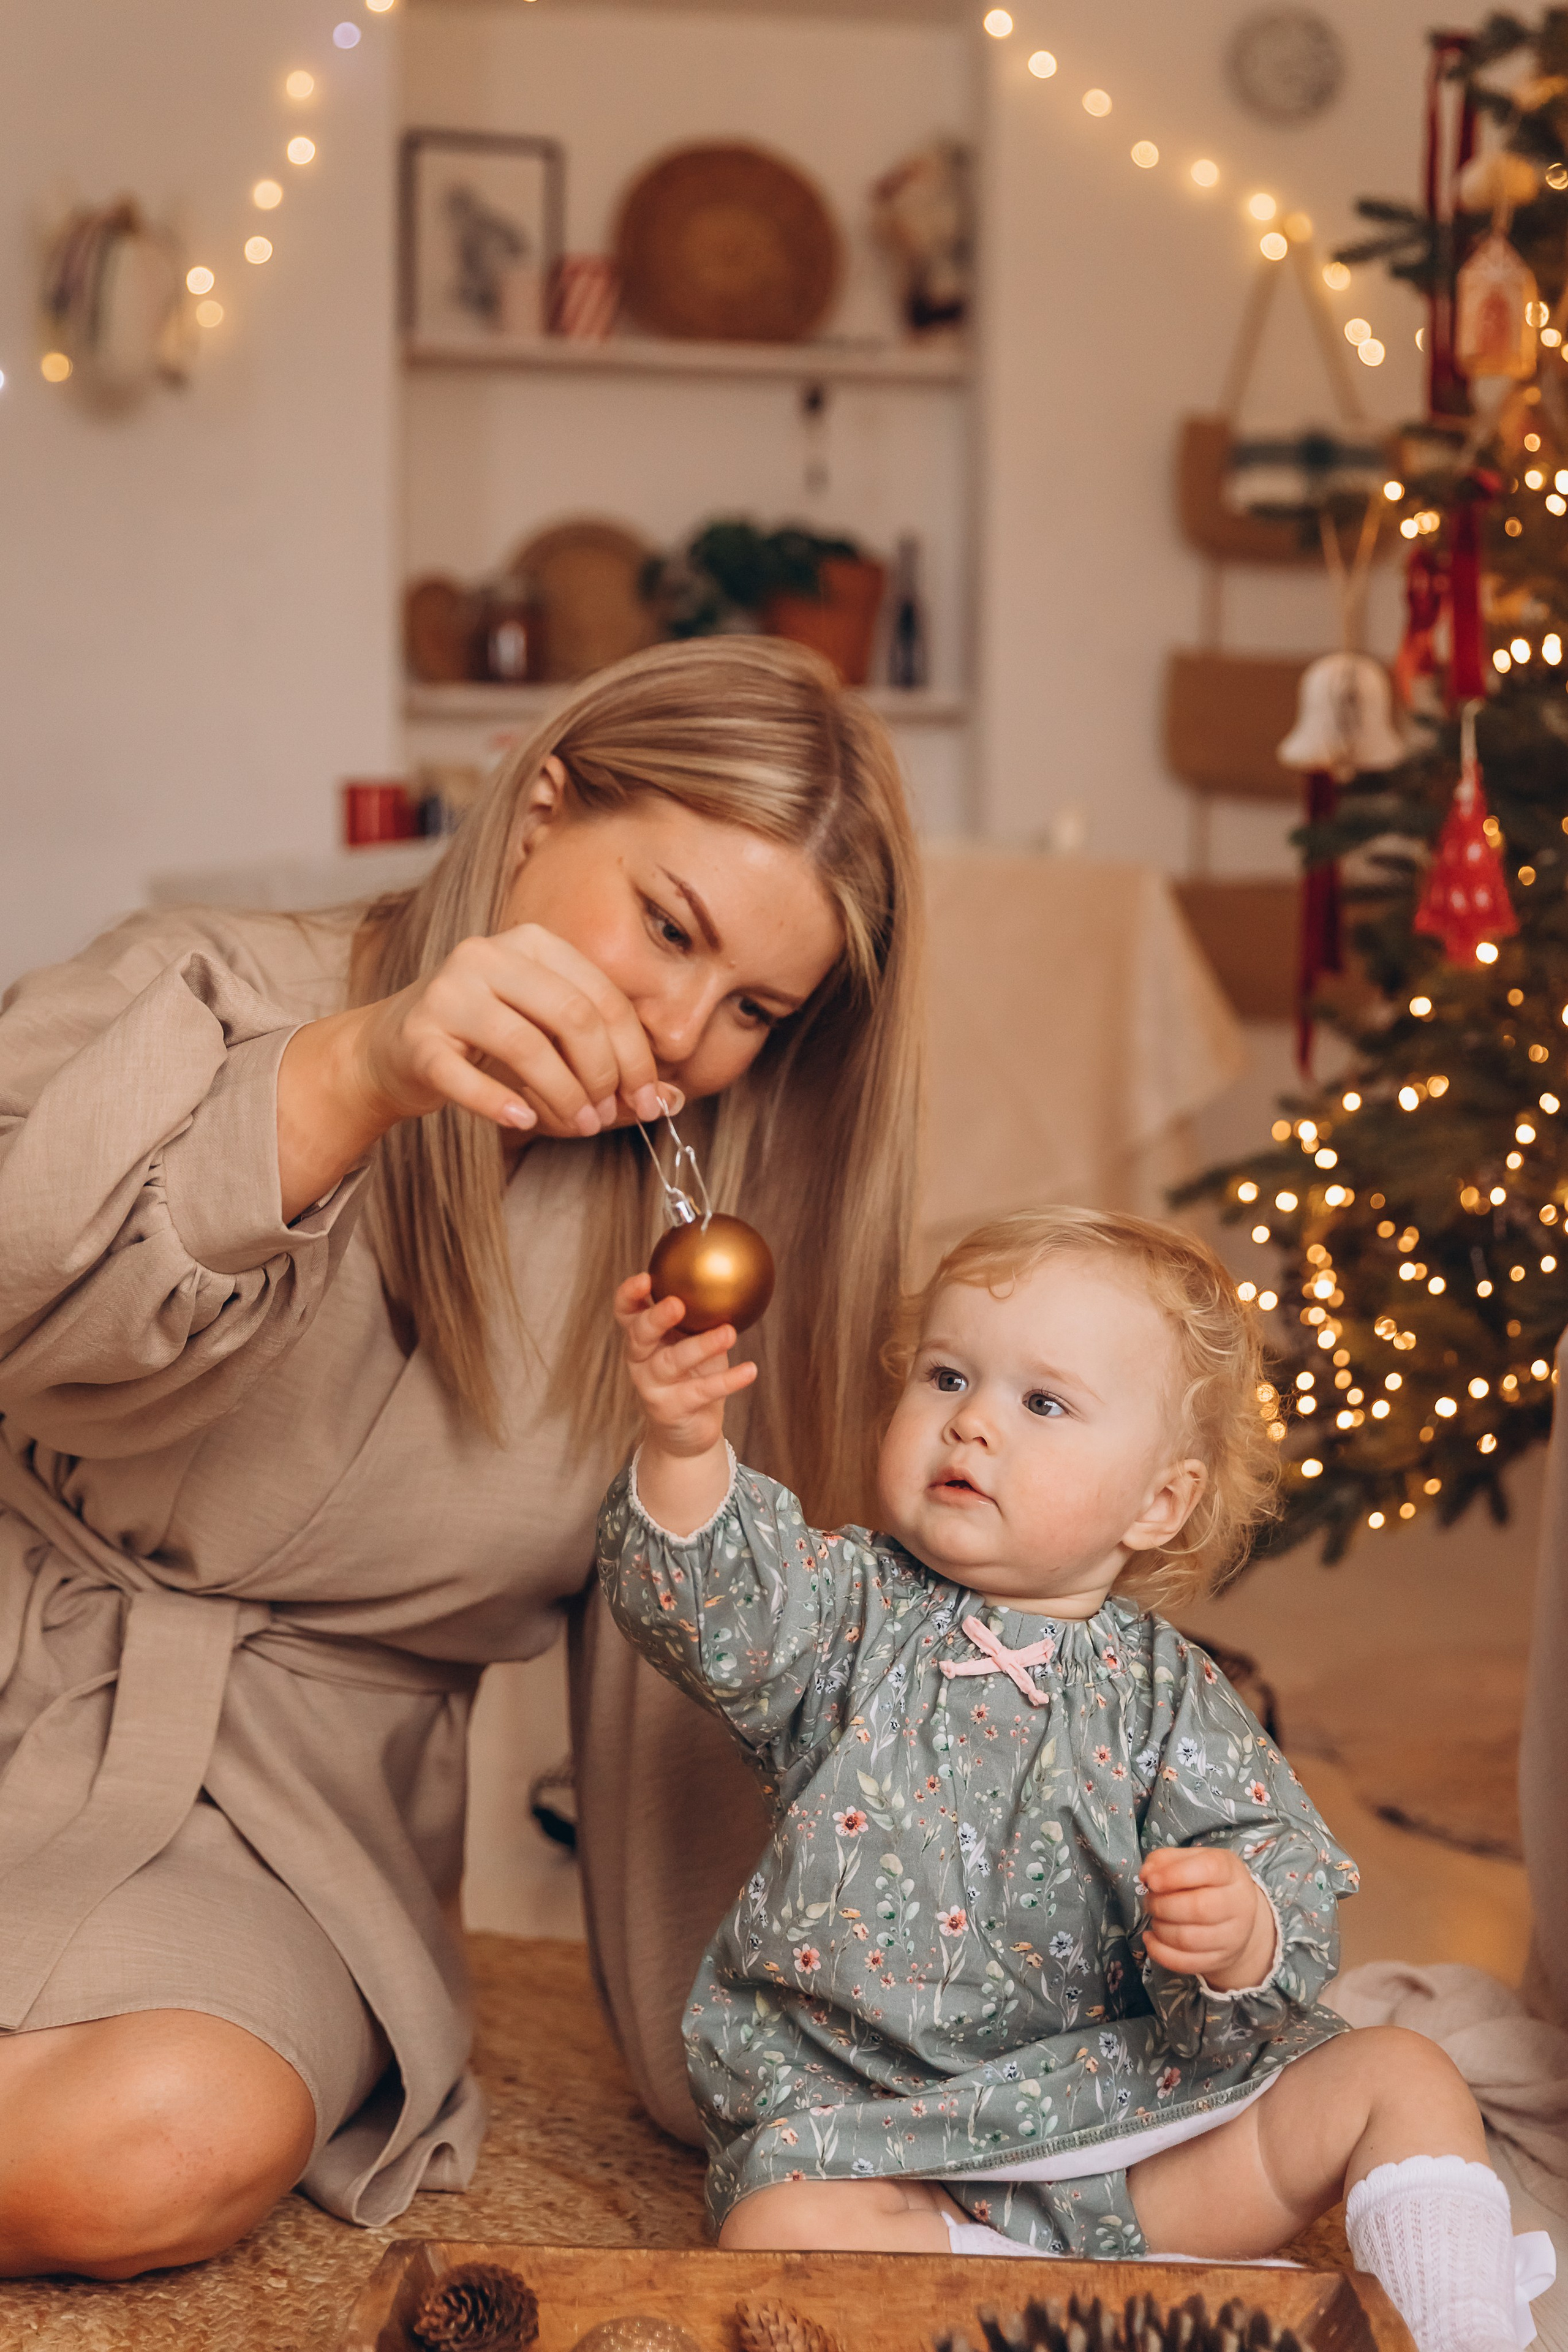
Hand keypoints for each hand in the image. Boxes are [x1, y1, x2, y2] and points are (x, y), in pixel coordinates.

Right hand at [276, 925, 681, 1221]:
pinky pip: (467, 1077)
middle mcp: (486, 955)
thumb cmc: (485, 1042)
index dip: (635, 1055)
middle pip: (572, 1017)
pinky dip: (502, 1105)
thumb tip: (671, 1101)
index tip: (648, 1100)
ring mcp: (447, 994)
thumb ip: (606, 1062)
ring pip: (526, 1048)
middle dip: (602, 1076)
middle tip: (605, 1117)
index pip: (603, 997)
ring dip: (562, 1097)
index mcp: (531, 943)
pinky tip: (522, 1122)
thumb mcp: (548, 1037)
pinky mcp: (417, 1038)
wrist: (391, 1049)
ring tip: (575, 1126)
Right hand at [616, 1273, 756, 1458]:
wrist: (686, 1432)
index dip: (629, 1295)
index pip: (626, 1312)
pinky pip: (700, 1392)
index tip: (646, 1277)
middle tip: (677, 1305)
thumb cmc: (692, 1375)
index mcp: (641, 1338)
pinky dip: (727, 1380)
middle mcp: (640, 1360)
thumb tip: (731, 1277)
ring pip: (672, 1362)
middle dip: (656, 1318)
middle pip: (640, 1335)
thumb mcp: (691, 1342)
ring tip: (729, 1333)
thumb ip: (699, 1316)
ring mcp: (651, 1387)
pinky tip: (750, 1370)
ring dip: (702, 1346)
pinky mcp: (670, 1410)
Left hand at [1139, 1846, 1275, 1992]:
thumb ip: (1164, 1860)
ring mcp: (1232, 1936)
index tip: (1152, 1881)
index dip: (1175, 1875)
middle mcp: (1238, 1904)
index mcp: (1230, 1871)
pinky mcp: (1220, 1960)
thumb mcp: (1191, 1860)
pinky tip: (1151, 1939)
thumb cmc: (1207, 1881)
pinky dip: (1160, 1952)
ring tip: (1155, 1918)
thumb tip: (1146, 1875)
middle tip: (1150, 1901)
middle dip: (1162, 1905)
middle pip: (1197, 1908)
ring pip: (1188, 1939)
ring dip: (1160, 1928)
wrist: (1236, 1916)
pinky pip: (1186, 1963)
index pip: (1209, 1869)